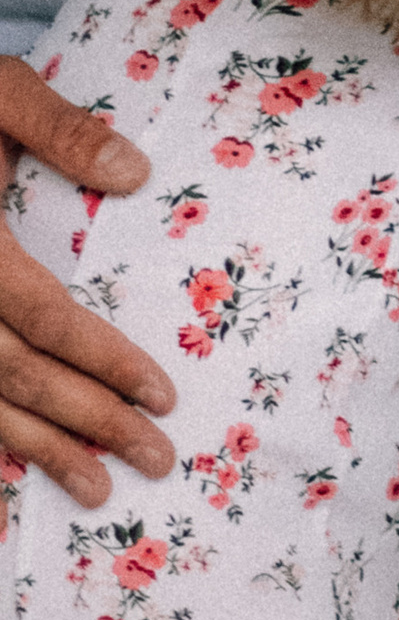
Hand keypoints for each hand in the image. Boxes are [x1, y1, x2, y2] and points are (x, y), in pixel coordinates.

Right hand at [0, 58, 175, 503]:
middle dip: (86, 423)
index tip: (162, 394)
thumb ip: (59, 127)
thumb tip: (135, 172)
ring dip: (31, 451)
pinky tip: (1, 492)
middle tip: (155, 460)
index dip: (101, 358)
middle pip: (12, 374)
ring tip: (94, 491)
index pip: (41, 315)